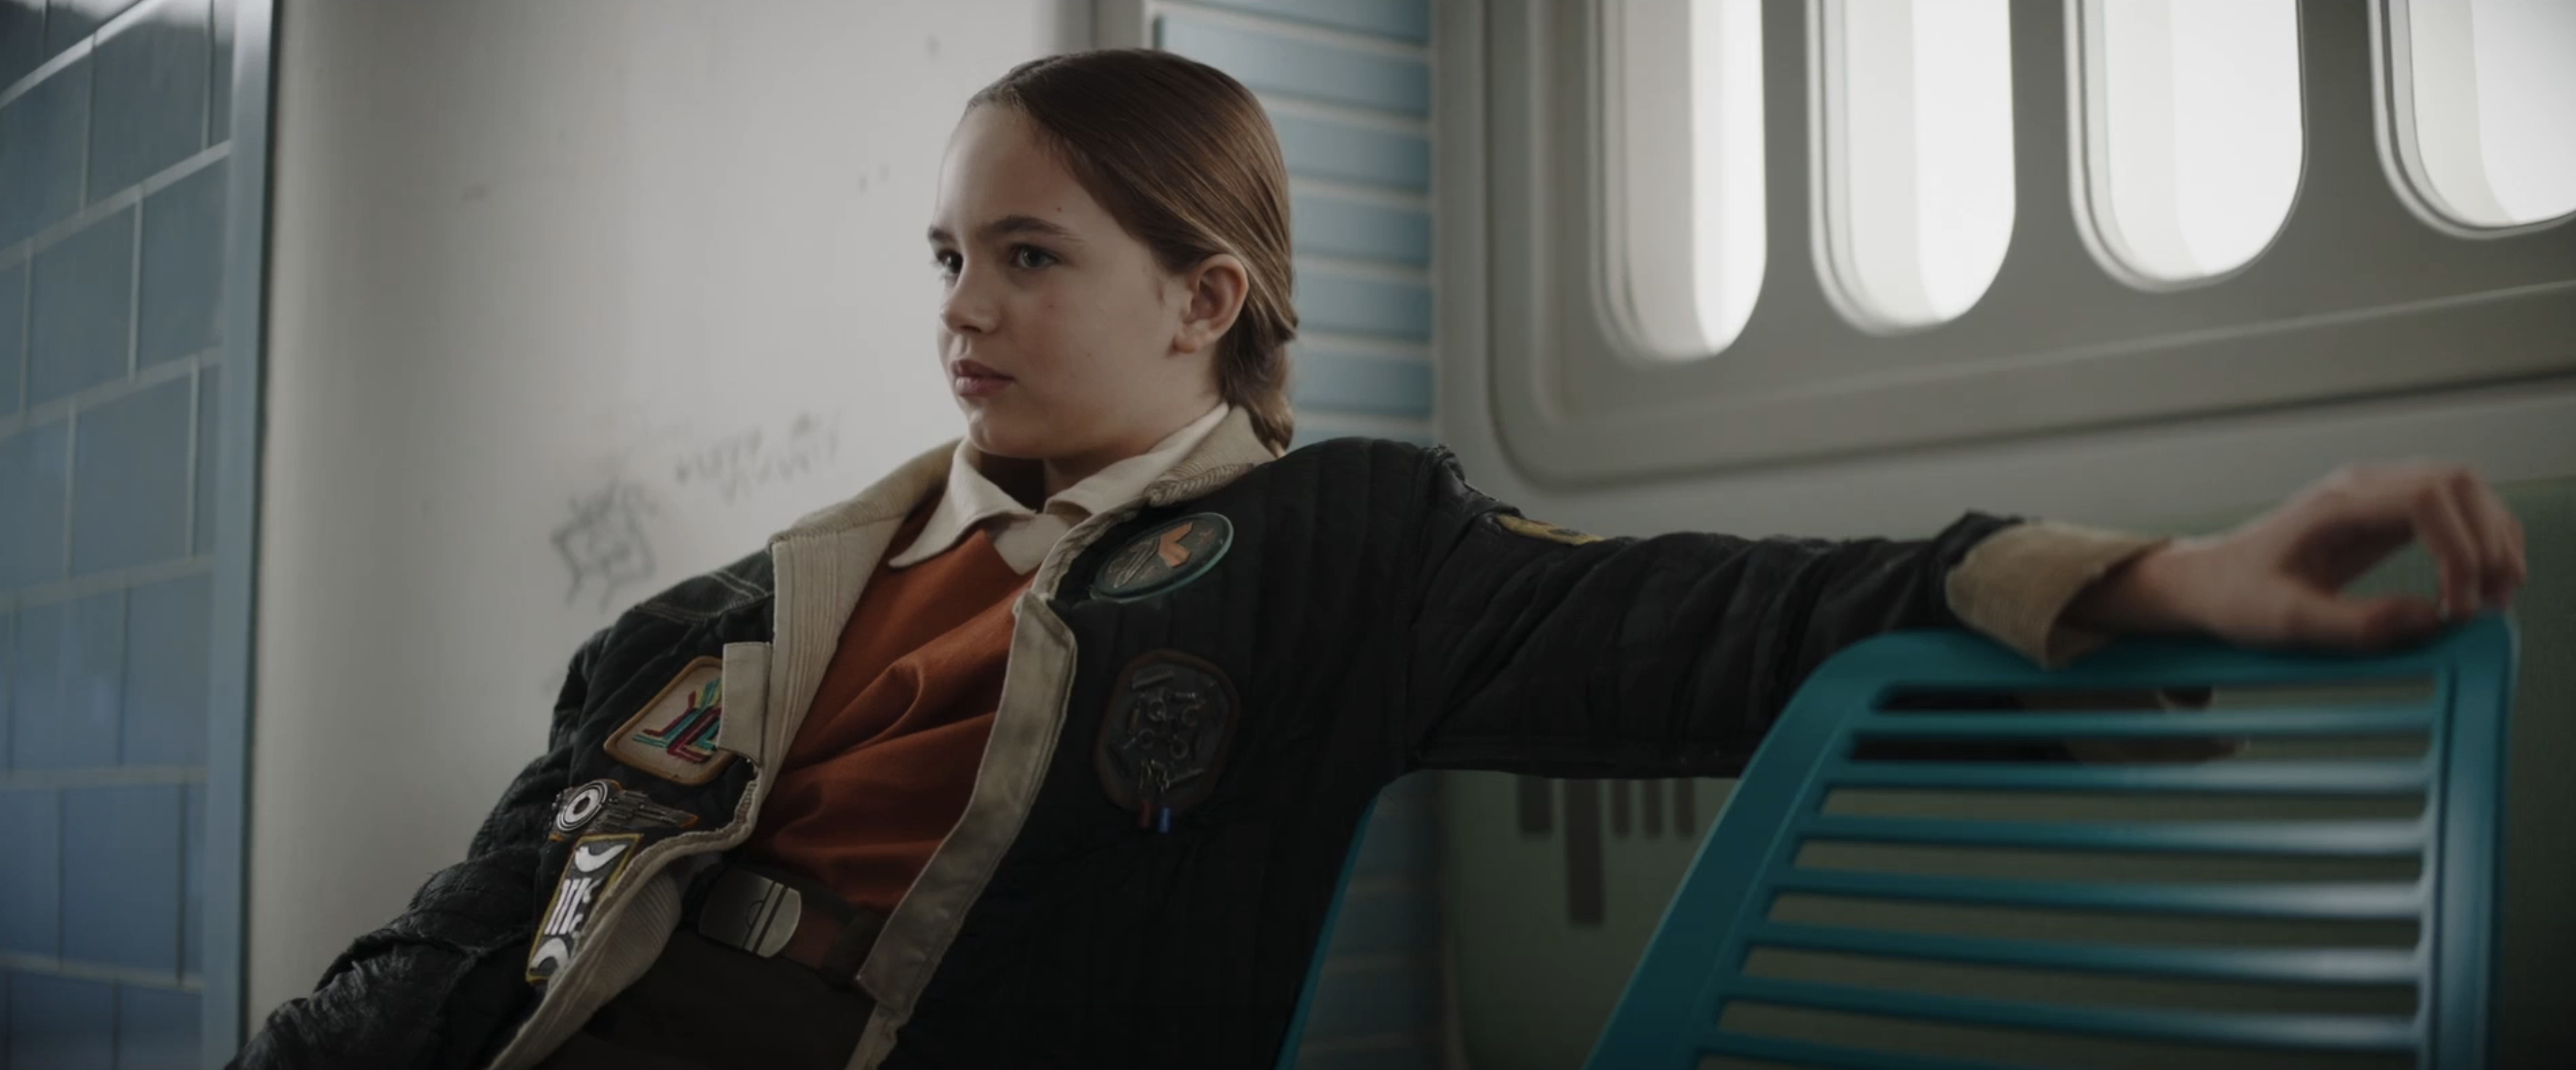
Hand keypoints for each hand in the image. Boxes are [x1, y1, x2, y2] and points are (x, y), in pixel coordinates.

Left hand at [2075, 462, 2527, 650]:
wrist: (2211, 579)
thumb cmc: (2238, 595)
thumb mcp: (2286, 622)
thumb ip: (2356, 625)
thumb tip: (2430, 620)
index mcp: (2335, 503)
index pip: (2425, 498)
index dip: (2460, 549)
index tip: (2459, 606)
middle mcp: (2362, 486)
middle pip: (2457, 484)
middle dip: (2488, 543)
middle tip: (2490, 605)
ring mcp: (2378, 494)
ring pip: (2465, 492)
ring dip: (2493, 540)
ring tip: (2493, 599)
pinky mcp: (2389, 513)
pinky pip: (2454, 511)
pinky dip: (2480, 541)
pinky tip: (2480, 583)